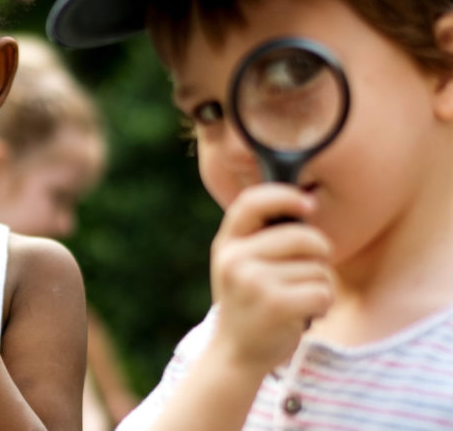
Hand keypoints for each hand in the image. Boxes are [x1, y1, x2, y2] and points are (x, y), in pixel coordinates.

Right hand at [209, 185, 332, 373]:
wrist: (235, 353)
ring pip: (318, 268)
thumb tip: (305, 203)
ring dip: (319, 285)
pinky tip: (304, 313)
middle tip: (307, 271)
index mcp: (226, 244)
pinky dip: (323, 304)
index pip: (252, 203)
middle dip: (319, 253)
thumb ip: (260, 238)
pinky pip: (323, 291)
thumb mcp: (239, 265)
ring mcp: (254, 281)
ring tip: (296, 299)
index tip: (308, 203)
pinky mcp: (276, 305)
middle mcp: (235, 259)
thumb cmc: (249, 303)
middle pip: (303, 237)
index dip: (284, 196)